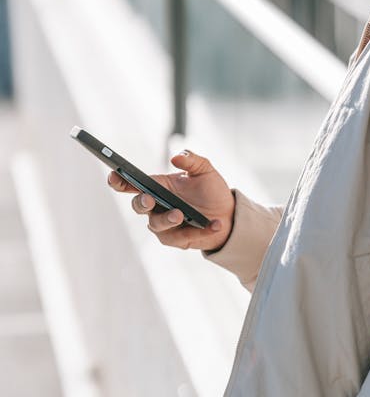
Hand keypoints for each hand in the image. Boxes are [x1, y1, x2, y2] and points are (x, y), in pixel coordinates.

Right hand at [108, 149, 234, 251]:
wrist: (228, 215)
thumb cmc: (211, 191)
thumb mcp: (205, 170)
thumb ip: (192, 160)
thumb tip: (176, 157)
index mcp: (158, 186)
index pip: (132, 183)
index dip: (119, 180)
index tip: (114, 175)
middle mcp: (157, 206)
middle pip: (138, 206)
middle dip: (141, 203)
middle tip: (149, 200)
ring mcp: (164, 224)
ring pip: (155, 225)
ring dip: (166, 219)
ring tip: (180, 214)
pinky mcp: (175, 239)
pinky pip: (179, 238)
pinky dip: (198, 231)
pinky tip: (214, 224)